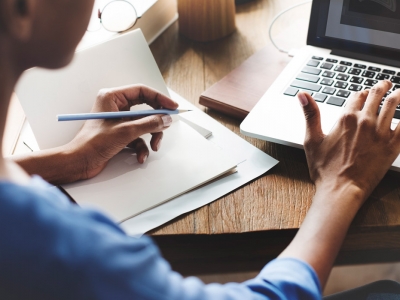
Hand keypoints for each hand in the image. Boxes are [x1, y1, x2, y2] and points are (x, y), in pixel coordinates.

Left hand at [69, 84, 178, 178]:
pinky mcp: (119, 134)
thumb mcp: (125, 131)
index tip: (172, 107)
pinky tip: (140, 157)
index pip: (142, 91)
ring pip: (144, 125)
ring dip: (151, 137)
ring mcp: (118, 121)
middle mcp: (115, 107)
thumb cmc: (92, 144)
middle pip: (145, 109)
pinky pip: (138, 137)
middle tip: (166, 126)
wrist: (79, 162)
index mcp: (112, 98)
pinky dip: (141, 147)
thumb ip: (148, 124)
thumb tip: (165, 119)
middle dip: (155, 122)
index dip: (159, 98)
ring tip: (153, 146)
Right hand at [298, 80, 399, 202]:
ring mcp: (381, 133)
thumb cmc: (325, 169)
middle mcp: (365, 121)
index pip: (357, 96)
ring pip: (393, 105)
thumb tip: (302, 94)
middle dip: (382, 87)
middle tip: (386, 84)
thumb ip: (310, 114)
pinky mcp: (393, 146)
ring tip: (399, 93)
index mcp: (346, 118)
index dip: (361, 93)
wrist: (341, 190)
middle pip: (377, 96)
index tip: (364, 93)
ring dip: (397, 95)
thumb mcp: (312, 140)